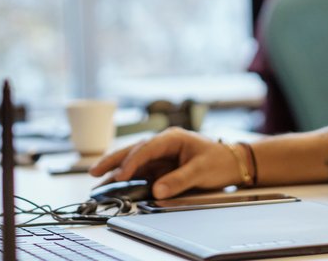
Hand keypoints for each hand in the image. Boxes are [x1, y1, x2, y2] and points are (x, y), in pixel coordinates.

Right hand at [88, 128, 242, 197]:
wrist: (234, 164)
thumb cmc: (220, 161)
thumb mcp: (201, 170)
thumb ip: (179, 180)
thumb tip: (157, 190)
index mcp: (172, 138)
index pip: (147, 148)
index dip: (133, 162)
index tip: (122, 175)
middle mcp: (163, 145)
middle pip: (134, 151)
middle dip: (114, 161)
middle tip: (94, 171)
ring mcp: (161, 156)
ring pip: (134, 162)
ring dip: (116, 170)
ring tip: (97, 180)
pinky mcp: (161, 168)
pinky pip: (141, 173)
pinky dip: (127, 179)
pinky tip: (114, 185)